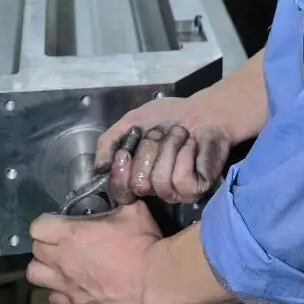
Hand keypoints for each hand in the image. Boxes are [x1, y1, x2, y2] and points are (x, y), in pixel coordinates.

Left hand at [28, 203, 161, 303]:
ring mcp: (67, 286)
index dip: (46, 222)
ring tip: (61, 264)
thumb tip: (117, 190)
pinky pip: (54, 298)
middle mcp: (63, 260)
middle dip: (45, 243)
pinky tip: (75, 285)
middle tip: (61, 241)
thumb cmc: (143, 245)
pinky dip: (60, 291)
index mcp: (73, 234)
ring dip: (46, 268)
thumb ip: (118, 199)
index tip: (56, 222)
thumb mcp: (133, 210)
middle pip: (34, 250)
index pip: (38, 226)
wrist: (153, 282)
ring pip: (35, 275)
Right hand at [95, 97, 230, 205]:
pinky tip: (191, 145)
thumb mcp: (133, 121)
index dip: (120, 174)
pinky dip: (184, 154)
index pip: (120, 192)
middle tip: (161, 134)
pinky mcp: (195, 189)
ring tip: (180, 135)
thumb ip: (110, 141)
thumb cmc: (170, 116)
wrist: (204, 110)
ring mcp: (175, 192)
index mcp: (138, 175)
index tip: (125, 152)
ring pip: (160, 182)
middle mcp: (155, 189)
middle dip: (149, 150)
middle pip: (138, 184)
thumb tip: (99, 167)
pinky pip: (180, 179)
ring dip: (169, 148)